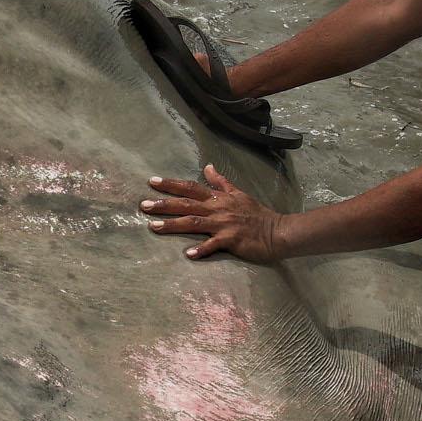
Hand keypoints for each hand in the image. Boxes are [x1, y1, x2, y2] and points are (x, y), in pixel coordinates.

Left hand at [139, 165, 289, 262]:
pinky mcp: (232, 240)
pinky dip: (201, 249)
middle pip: (186, 204)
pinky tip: (188, 255)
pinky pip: (213, 245)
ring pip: (193, 222)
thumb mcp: (238, 193)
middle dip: (164, 204)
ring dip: (172, 225)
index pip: (191, 188)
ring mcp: (224, 224)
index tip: (152, 182)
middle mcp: (218, 208)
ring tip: (153, 227)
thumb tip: (208, 166)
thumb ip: (221, 182)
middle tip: (143, 205)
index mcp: (218, 198)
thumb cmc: (257, 214)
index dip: (171, 184)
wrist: (278, 231)